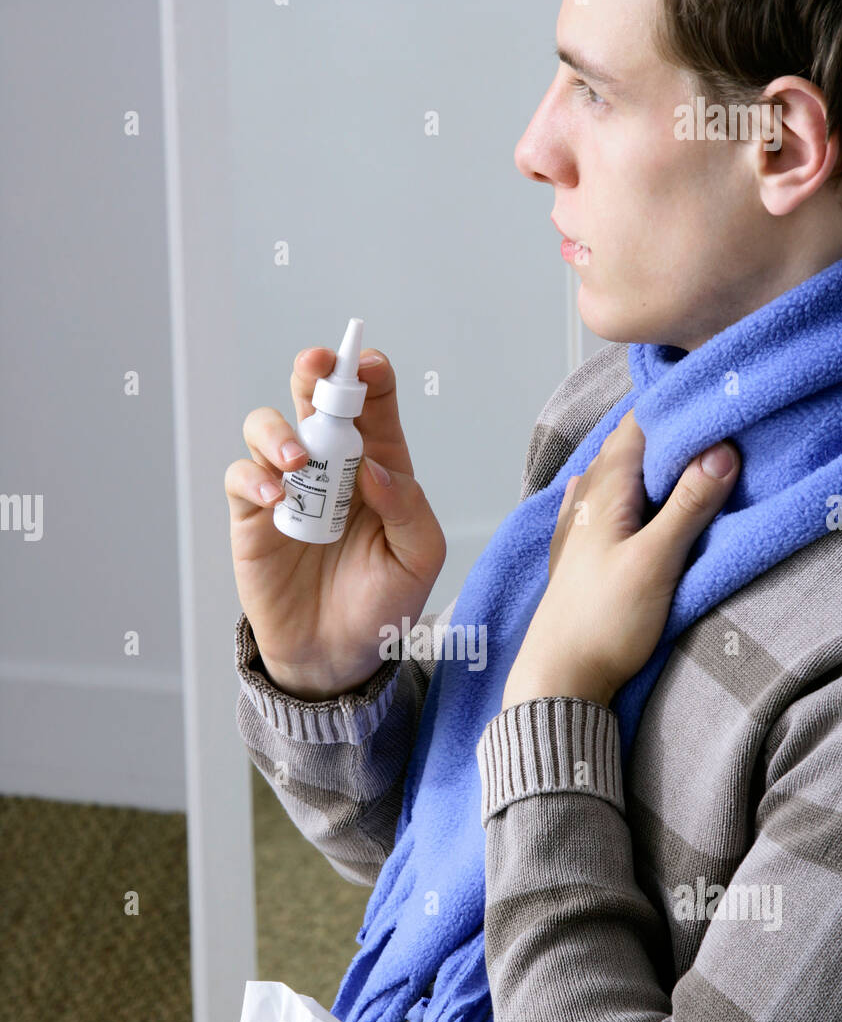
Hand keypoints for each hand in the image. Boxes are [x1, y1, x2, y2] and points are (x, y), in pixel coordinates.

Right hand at [225, 347, 445, 699]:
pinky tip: (277, 500)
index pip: (373, 403)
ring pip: (267, 428)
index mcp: (378, 465)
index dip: (369, 374)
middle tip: (315, 367)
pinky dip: (254, 479)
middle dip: (313, 372)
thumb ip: (408, 506)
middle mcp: (330, 466)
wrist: (339, 654)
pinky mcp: (254, 517)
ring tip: (297, 459)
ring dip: (278, 430)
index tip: (367, 366)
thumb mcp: (419, 557)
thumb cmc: (384, 603)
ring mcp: (289, 488)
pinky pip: (242, 478)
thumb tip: (372, 467)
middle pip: (313, 396)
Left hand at [501, 410, 740, 711]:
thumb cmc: (603, 623)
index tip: (717, 410)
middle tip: (717, 438)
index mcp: (604, 489)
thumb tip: (721, 451)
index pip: (640, 424)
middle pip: (630, 448)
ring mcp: (577, 527)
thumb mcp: (656, 560)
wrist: (559, 679)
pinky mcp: (579, 556)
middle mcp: (585, 499)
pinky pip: (605, 506)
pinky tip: (630, 501)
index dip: (677, 410)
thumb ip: (688, 505)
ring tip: (689, 468)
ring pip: (616, 477)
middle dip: (670, 439)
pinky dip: (629, 497)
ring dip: (650, 469)